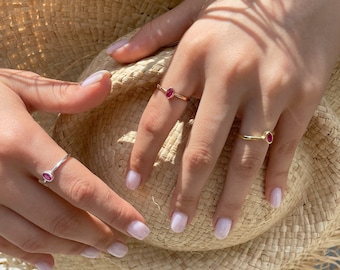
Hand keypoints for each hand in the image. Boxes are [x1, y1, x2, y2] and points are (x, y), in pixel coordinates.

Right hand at [0, 69, 149, 268]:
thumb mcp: (19, 87)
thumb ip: (65, 94)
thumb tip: (108, 81)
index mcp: (20, 143)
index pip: (81, 186)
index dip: (115, 211)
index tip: (141, 228)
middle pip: (61, 218)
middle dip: (98, 236)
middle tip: (123, 246)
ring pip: (34, 236)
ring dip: (70, 247)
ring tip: (98, 250)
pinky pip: (2, 242)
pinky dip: (30, 255)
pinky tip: (52, 261)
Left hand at [107, 0, 339, 238]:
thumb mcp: (193, 8)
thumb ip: (153, 34)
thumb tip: (114, 55)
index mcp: (196, 54)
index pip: (160, 115)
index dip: (145, 154)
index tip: (134, 183)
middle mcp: (231, 76)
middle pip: (202, 147)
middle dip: (187, 192)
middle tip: (176, 224)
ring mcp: (270, 89)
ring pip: (245, 156)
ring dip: (231, 198)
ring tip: (220, 227)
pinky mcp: (302, 97)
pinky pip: (285, 145)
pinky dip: (277, 175)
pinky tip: (268, 200)